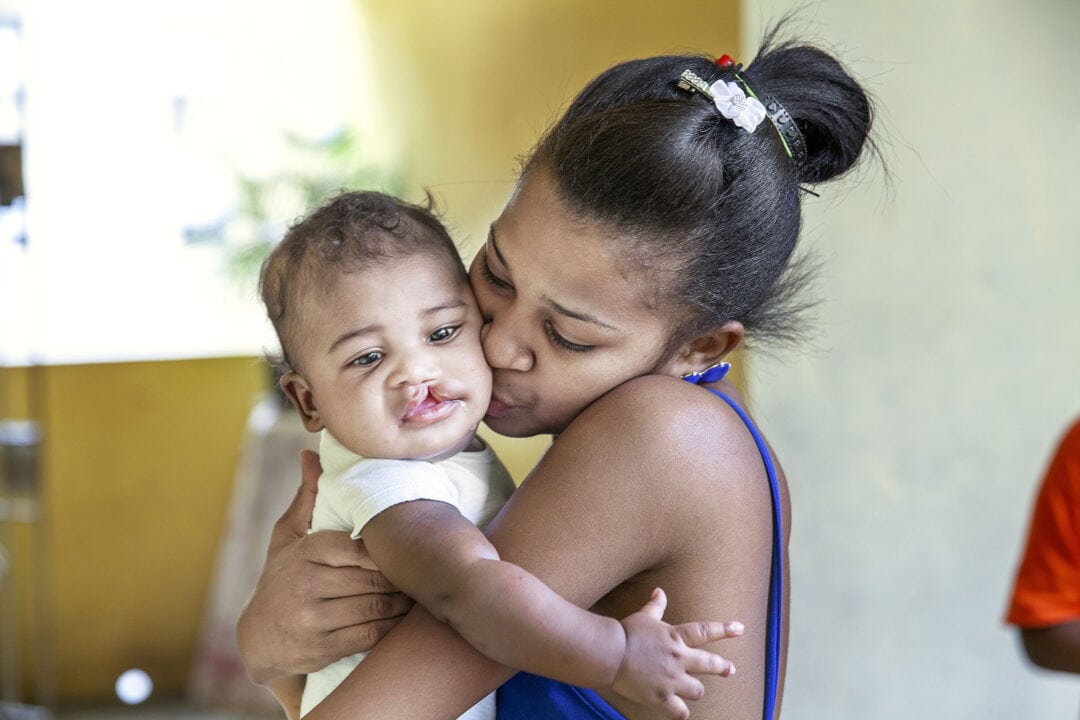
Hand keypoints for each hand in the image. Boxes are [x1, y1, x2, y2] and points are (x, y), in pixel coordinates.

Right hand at [237, 450, 414, 683]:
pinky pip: (371, 634)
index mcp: (306, 551)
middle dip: (401, 577)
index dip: (388, 550)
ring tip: (418, 593)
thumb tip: (310, 454)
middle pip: (374, 578)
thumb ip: (308, 498)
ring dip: (403, 602)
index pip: (361, 547)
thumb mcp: (288, 536)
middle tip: (423, 571)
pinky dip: (392, 626)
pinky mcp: (323, 648)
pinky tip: (402, 618)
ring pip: (376, 606)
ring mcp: (314, 618)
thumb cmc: (281, 577)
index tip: (407, 546)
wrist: (257, 637)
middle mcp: (307, 584)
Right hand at [612, 588, 740, 719]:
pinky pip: (680, 711)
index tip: (740, 628)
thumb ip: (655, 606)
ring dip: (696, 690)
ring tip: (695, 690)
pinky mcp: (661, 697)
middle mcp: (678, 659)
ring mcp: (671, 680)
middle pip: (709, 664)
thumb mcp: (643, 617)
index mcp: (675, 637)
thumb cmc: (625, 633)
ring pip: (698, 690)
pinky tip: (681, 711)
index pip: (705, 632)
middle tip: (731, 670)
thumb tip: (660, 591)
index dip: (724, 630)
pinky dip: (681, 712)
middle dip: (722, 667)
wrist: (610, 653)